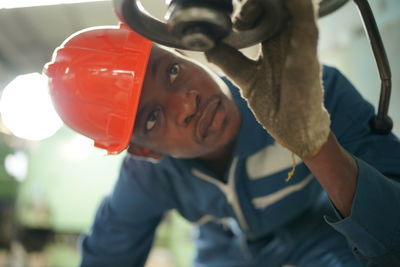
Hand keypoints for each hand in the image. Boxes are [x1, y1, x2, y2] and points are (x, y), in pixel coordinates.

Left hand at [206, 0, 329, 157]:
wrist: (294, 130)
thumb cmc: (276, 105)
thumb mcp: (246, 79)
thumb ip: (229, 61)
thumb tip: (208, 46)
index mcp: (273, 43)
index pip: (262, 14)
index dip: (246, 9)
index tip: (229, 17)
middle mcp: (287, 39)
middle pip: (276, 7)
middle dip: (256, 3)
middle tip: (240, 7)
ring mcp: (299, 45)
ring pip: (292, 8)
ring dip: (279, 0)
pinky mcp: (307, 55)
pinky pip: (306, 24)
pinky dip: (300, 7)